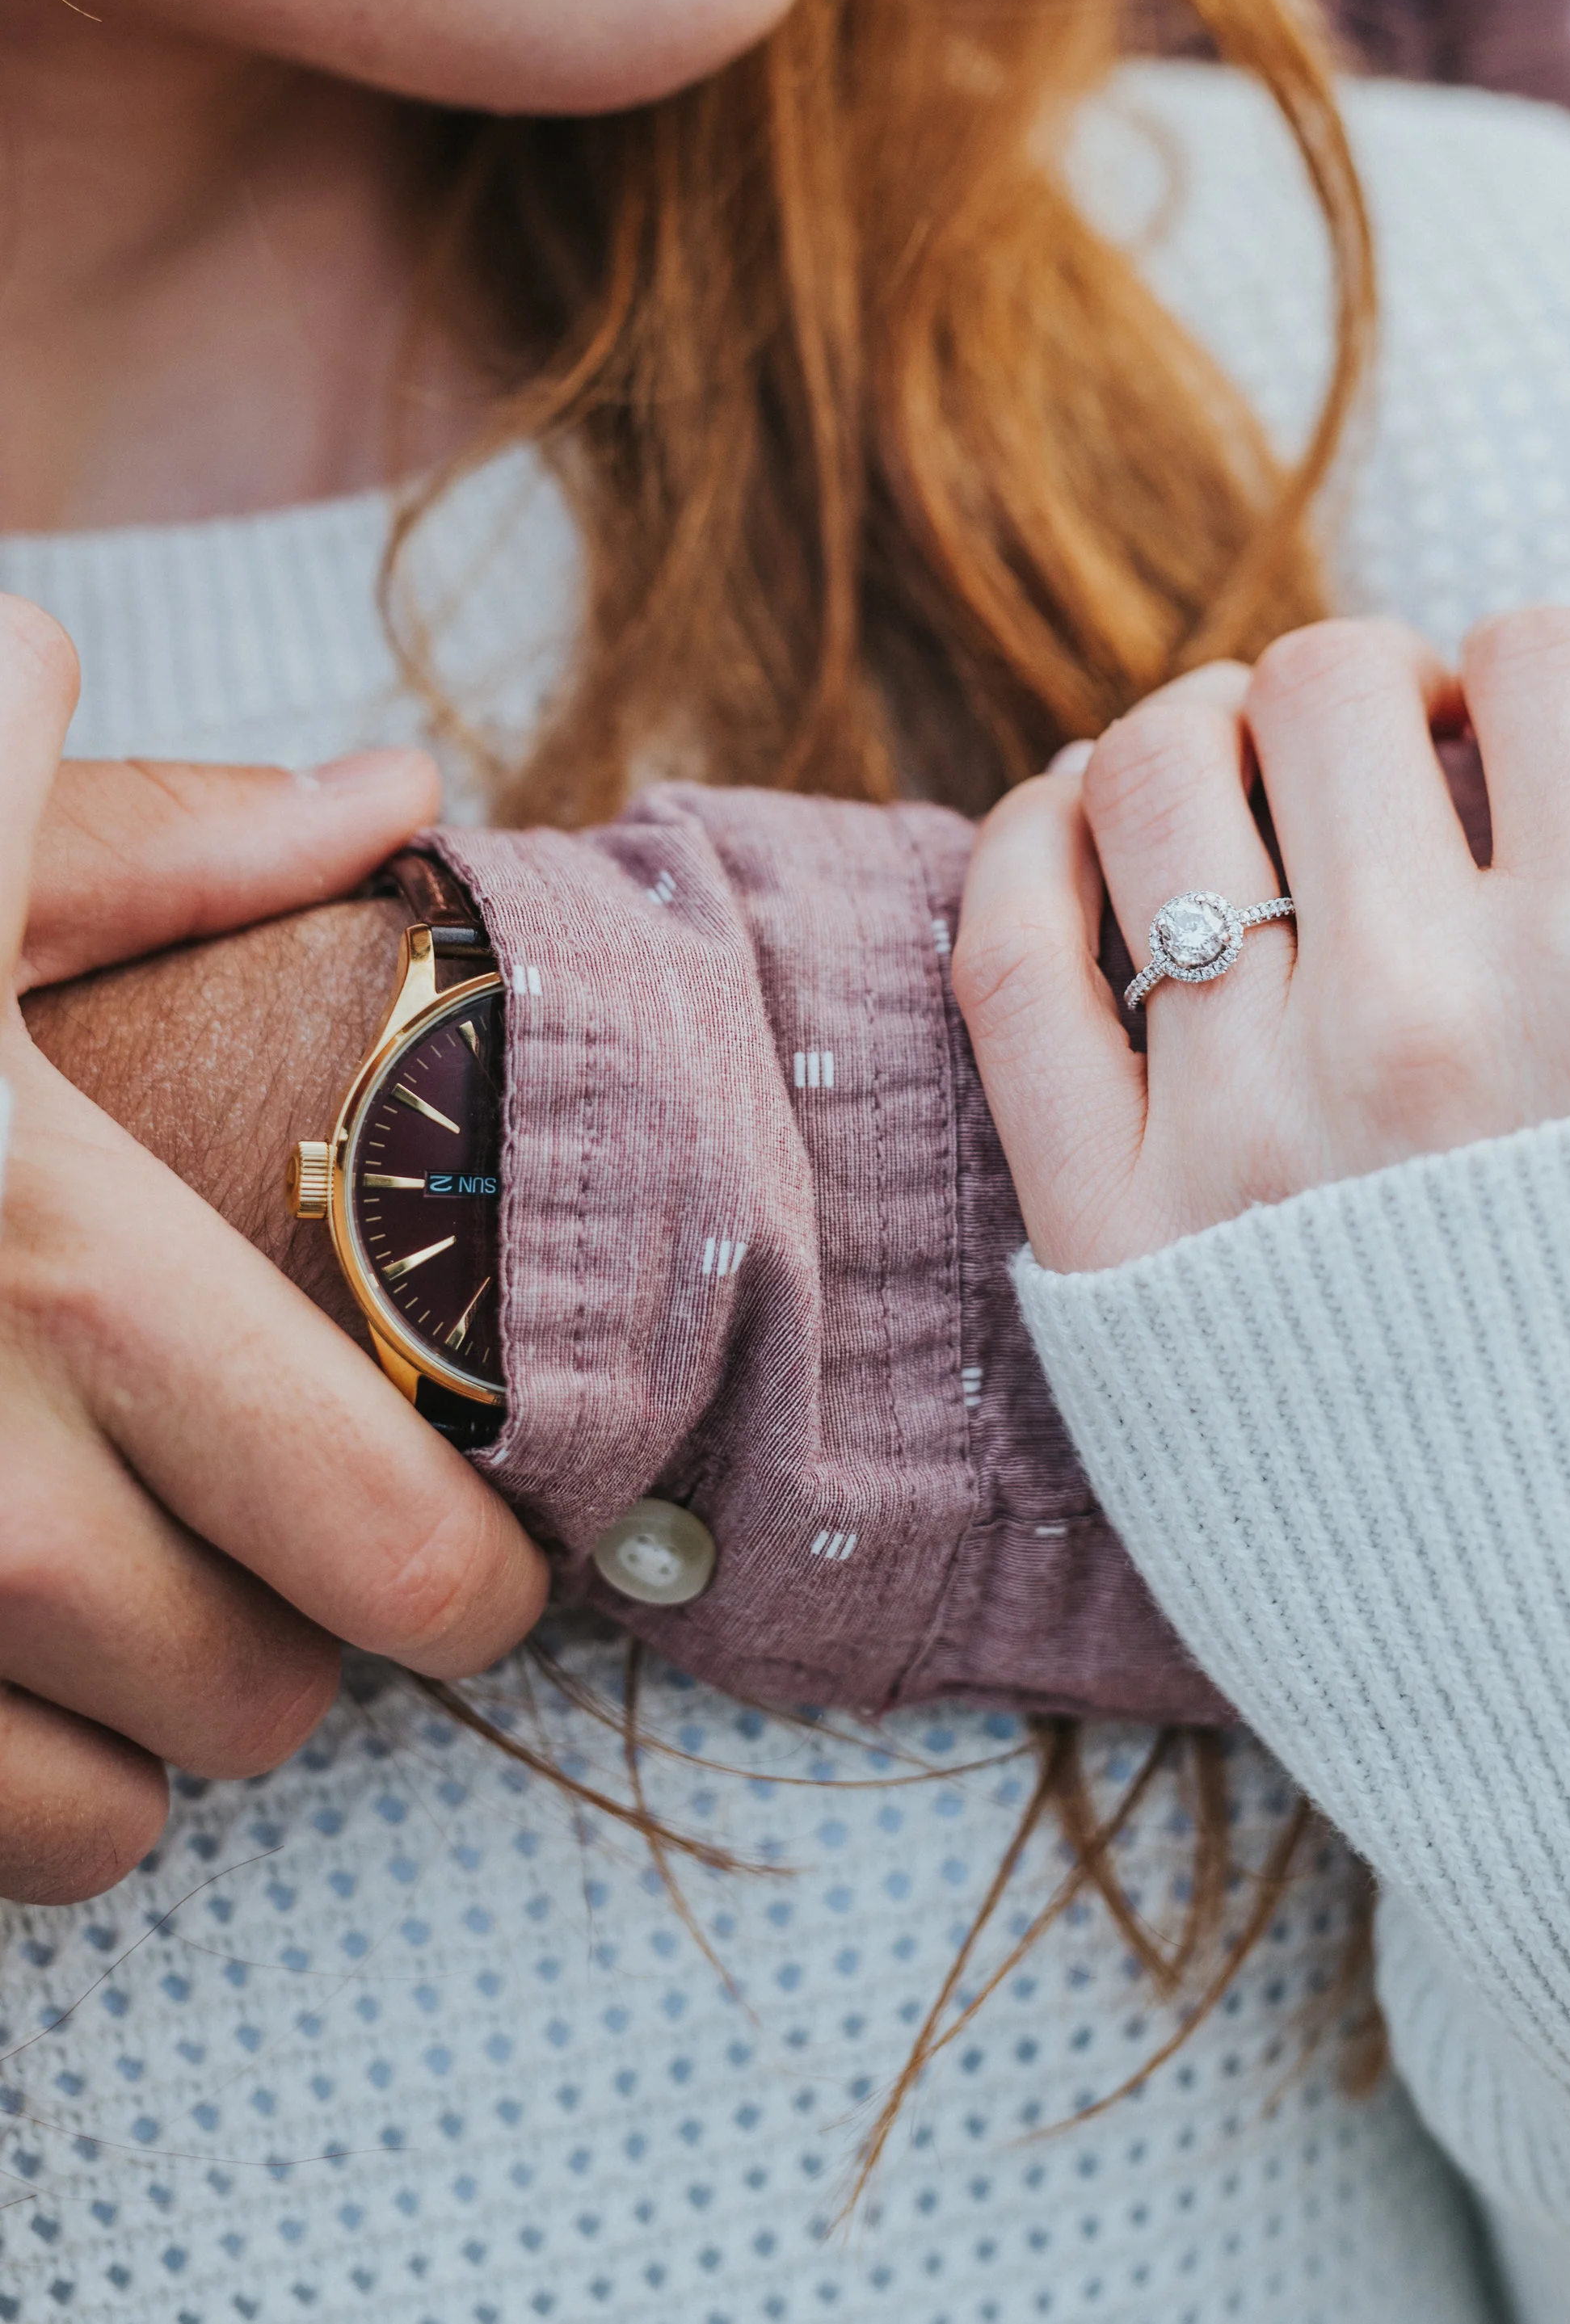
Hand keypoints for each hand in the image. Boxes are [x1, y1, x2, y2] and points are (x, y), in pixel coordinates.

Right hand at [0, 599, 548, 1904]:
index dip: (473, 1572)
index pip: (374, 1527)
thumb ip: (155, 847)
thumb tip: (385, 792)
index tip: (486, 1544)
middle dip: (301, 1639)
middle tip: (280, 1546)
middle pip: (252, 1691)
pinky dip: (11, 1801)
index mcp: (40, 1243)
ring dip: (149, 1741)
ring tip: (134, 1610)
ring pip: (99, 1813)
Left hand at [955, 567, 1569, 1274]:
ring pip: (1150, 773)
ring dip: (1204, 728)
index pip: (1540, 655)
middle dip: (1382, 684)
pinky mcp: (1110, 1241)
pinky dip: (1032, 841)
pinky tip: (1094, 835)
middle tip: (1407, 770)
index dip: (1551, 675)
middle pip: (1331, 683)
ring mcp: (1242, 1133)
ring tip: (1260, 790)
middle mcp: (1418, 1025)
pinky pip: (1005, 950)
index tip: (1548, 752)